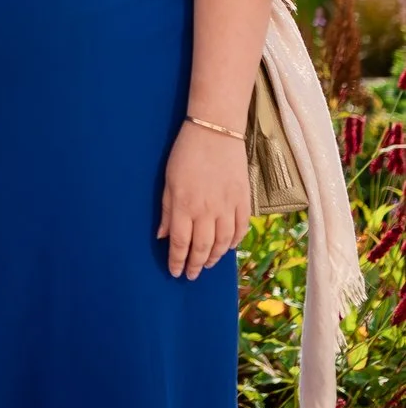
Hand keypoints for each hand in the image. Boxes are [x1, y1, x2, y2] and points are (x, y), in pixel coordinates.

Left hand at [159, 120, 249, 279]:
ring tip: (206, 264)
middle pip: (202, 247)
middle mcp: (207, 211)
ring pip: (223, 243)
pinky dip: (234, 242)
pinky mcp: (244, 201)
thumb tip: (162, 236)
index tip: (175, 272)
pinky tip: (227, 248)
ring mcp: (228, 207)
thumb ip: (166, 211)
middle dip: (195, 264)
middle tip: (191, 274)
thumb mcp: (168, 181)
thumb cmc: (185, 155)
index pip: (180, 243)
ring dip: (214, 257)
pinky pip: (240, 229)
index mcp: (184, 206)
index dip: (177, 260)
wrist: (216, 133)